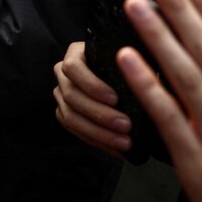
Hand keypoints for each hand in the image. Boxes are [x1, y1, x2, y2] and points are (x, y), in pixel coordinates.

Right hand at [54, 40, 132, 156]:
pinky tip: (116, 148)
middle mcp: (64, 73)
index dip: (92, 85)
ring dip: (98, 132)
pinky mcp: (64, 113)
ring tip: (124, 142)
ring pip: (70, 116)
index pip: (73, 67)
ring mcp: (62, 94)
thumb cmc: (134, 67)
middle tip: (125, 125)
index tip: (115, 99)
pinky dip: (95, 140)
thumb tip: (140, 72)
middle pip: (71, 95)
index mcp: (76, 53)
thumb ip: (136, 62)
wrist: (131, 81)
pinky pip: (74, 129)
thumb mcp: (136, 58)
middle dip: (99, 113)